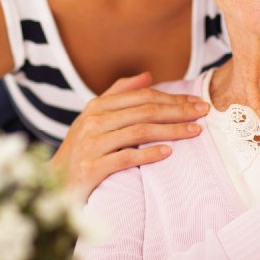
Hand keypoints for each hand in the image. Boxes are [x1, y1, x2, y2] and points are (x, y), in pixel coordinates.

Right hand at [50, 72, 208, 197]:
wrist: (55, 184)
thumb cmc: (81, 149)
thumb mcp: (94, 118)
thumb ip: (118, 94)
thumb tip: (147, 75)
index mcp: (96, 107)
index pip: (141, 96)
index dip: (170, 96)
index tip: (196, 100)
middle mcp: (92, 122)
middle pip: (143, 111)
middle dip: (177, 110)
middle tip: (203, 112)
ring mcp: (91, 145)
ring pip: (138, 132)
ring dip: (171, 131)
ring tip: (194, 132)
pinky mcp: (91, 169)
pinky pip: (125, 158)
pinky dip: (148, 154)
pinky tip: (168, 153)